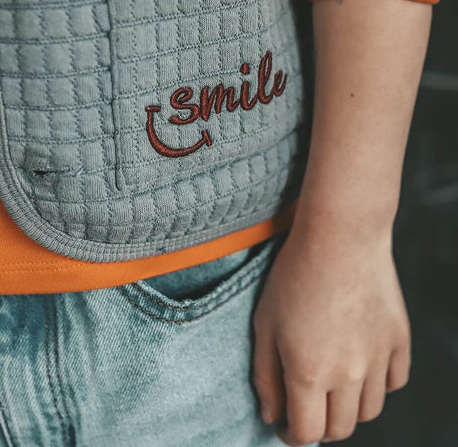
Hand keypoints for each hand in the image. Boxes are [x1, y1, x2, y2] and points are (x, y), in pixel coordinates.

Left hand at [252, 217, 410, 444]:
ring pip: (369, 410)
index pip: (307, 433)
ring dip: (347, 408)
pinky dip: (377, 384)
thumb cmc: (293, 276)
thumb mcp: (264, 322)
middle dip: (319, 427)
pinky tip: (359, 365)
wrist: (340, 237)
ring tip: (330, 386)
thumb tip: (271, 416)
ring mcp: (378, 359)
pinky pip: (394, 382)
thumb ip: (265, 374)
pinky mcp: (399, 341)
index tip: (284, 426)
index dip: (291, 435)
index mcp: (308, 372)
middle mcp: (348, 374)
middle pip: (340, 429)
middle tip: (305, 407)